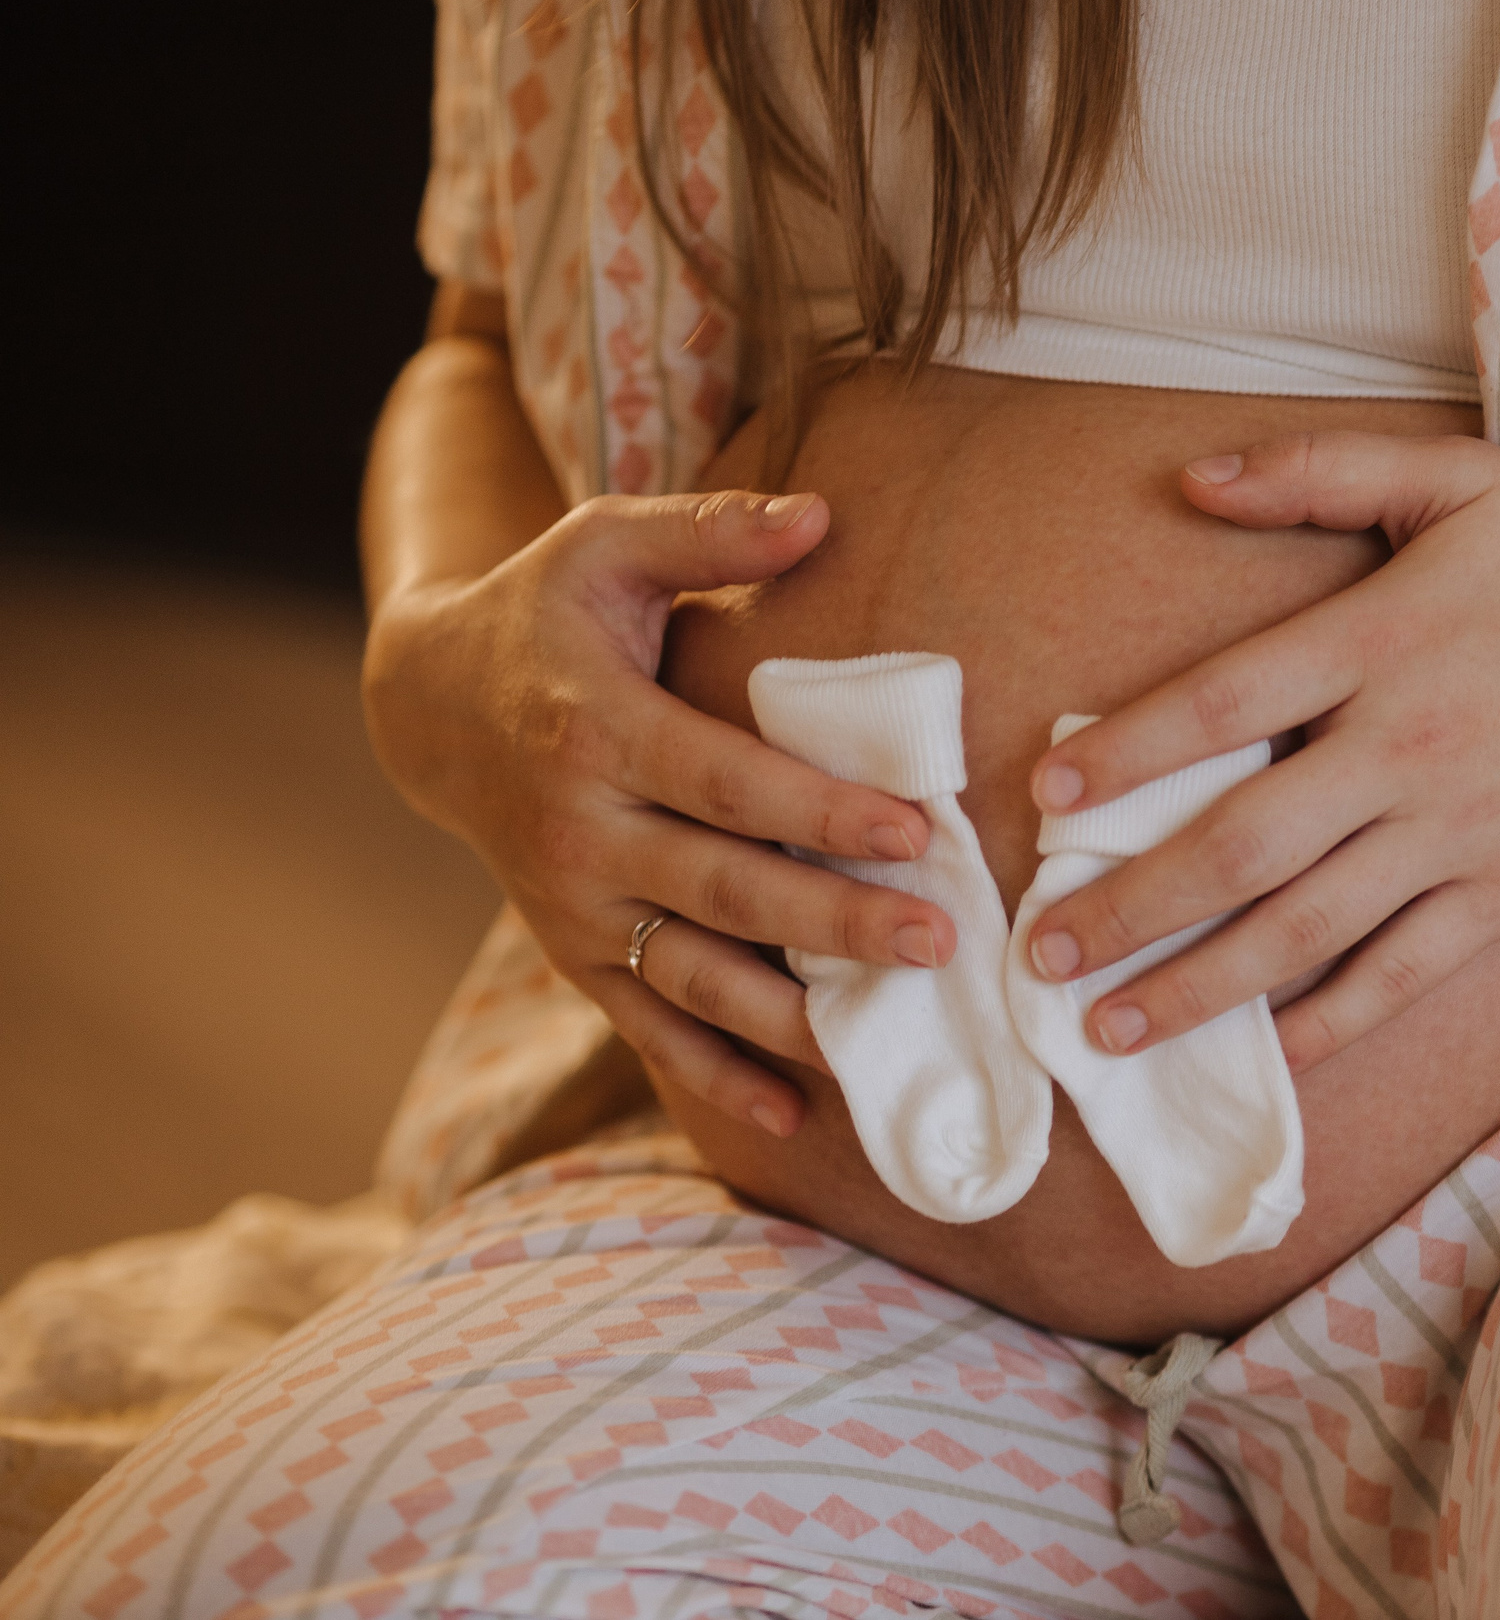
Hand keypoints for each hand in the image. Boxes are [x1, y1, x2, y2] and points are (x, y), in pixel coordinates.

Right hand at [362, 489, 953, 1137]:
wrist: (431, 705)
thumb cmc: (547, 612)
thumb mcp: (607, 544)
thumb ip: (709, 531)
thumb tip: (818, 515)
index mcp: (596, 729)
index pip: (726, 780)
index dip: (819, 810)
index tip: (916, 831)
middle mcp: (578, 831)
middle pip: (721, 891)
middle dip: (832, 922)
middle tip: (937, 942)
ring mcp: (571, 905)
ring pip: (689, 975)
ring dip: (787, 1014)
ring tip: (882, 1037)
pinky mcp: (573, 951)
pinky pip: (648, 1024)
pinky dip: (717, 1075)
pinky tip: (797, 1114)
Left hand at [1020, 433, 1499, 1068]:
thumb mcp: (1452, 478)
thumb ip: (1315, 471)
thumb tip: (1188, 478)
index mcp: (1381, 639)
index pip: (1222, 705)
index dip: (1127, 756)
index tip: (1046, 801)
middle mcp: (1409, 745)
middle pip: (1241, 845)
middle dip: (1129, 909)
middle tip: (1042, 956)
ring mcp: (1462, 830)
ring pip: (1307, 930)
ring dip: (1200, 987)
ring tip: (1111, 1028)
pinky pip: (1406, 971)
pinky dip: (1334, 1021)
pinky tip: (1268, 1056)